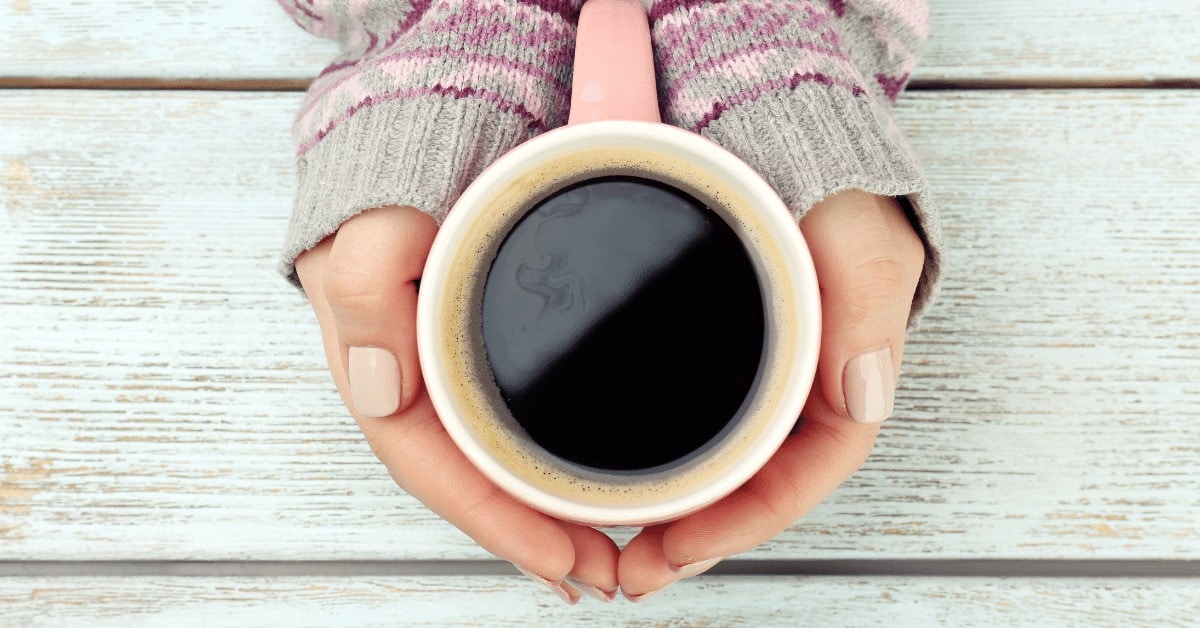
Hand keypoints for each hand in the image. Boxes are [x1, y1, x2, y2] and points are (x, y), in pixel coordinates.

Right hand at [295, 206, 620, 603]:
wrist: (421, 124)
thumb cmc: (392, 175)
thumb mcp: (373, 221)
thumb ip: (366, 284)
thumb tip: (383, 388)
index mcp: (380, 364)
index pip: (436, 470)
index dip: (499, 526)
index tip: (563, 562)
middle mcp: (412, 377)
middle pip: (472, 480)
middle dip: (533, 538)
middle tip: (605, 574)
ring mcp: (444, 365)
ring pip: (492, 461)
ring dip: (541, 513)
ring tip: (604, 551)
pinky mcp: (479, 346)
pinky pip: (506, 423)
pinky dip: (540, 464)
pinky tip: (574, 484)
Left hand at [615, 190, 925, 599]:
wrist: (767, 126)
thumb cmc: (824, 179)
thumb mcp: (859, 232)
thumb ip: (868, 297)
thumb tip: (863, 388)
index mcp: (841, 373)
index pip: (803, 476)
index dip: (745, 525)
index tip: (679, 550)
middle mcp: (798, 384)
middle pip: (754, 487)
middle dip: (700, 541)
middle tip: (634, 573)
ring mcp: (757, 372)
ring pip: (723, 467)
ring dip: (678, 517)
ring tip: (616, 552)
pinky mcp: (712, 354)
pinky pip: (697, 427)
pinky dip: (665, 466)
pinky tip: (622, 485)